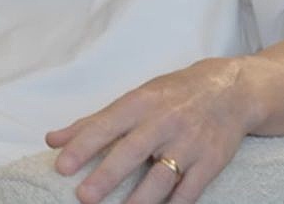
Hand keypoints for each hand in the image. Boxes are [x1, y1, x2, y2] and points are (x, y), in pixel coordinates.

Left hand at [45, 58, 259, 203]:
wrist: (230, 91)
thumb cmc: (172, 96)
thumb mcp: (133, 100)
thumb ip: (93, 122)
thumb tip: (53, 140)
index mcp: (140, 103)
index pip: (105, 125)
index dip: (82, 145)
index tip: (61, 165)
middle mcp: (164, 122)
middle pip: (131, 151)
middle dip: (107, 175)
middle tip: (84, 197)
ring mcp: (189, 143)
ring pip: (162, 175)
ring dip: (140, 198)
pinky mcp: (211, 162)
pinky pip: (191, 189)